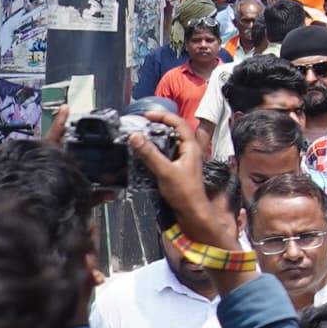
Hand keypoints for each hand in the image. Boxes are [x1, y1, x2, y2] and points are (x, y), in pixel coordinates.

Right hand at [137, 117, 234, 253]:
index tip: (147, 116)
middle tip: (141, 125)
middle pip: (174, 131)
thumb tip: (135, 137)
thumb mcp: (165, 171)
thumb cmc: (184, 192)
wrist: (191, 212)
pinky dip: (155, 150)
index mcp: (191, 147)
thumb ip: (150, 154)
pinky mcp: (177, 168)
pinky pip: (166, 153)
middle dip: (158, 125)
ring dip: (156, 138)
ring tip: (140, 137)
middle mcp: (189, 150)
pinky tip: (144, 154)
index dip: (163, 116)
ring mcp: (183, 159)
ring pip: (169, 142)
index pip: (179, 123)